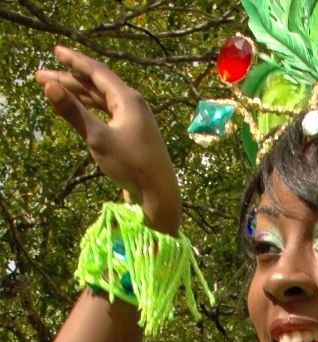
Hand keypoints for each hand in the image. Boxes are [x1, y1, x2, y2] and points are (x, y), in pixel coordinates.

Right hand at [36, 48, 180, 234]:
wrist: (160, 196)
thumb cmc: (132, 166)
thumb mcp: (98, 139)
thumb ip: (74, 112)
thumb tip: (49, 87)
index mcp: (128, 99)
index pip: (96, 72)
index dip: (74, 61)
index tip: (56, 51)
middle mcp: (133, 104)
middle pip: (97, 85)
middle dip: (69, 79)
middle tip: (41, 76)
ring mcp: (135, 120)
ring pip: (102, 100)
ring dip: (79, 94)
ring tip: (56, 91)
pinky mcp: (133, 135)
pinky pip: (108, 113)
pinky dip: (91, 109)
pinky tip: (80, 109)